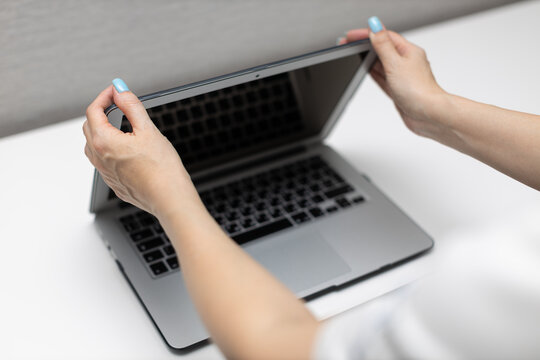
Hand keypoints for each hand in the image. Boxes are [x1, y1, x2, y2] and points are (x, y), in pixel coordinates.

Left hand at [83, 82, 201, 217]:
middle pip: (90, 127)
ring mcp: (105, 173)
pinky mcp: (114, 183)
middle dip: (101, 112)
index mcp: (104, 141)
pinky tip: (127, 150)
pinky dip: (110, 149)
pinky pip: (104, 162)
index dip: (104, 97)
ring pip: (94, 146)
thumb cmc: (162, 169)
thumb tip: (120, 91)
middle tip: (118, 104)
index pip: (93, 111)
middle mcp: (99, 158)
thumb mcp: (148, 129)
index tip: (116, 91)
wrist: (169, 198)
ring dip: (102, 131)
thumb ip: (132, 106)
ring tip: (121, 126)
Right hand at [340, 18, 447, 138]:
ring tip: (352, 54)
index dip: (367, 33)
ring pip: (381, 64)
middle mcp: (406, 62)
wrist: (428, 115)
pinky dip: (373, 73)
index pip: (385, 36)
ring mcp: (402, 77)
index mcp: (409, 51)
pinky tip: (365, 70)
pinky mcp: (397, 90)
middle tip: (348, 44)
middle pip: (382, 49)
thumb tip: (374, 27)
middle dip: (365, 45)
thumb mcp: (395, 63)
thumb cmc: (419, 91)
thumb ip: (383, 46)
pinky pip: (382, 78)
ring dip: (367, 59)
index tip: (351, 35)